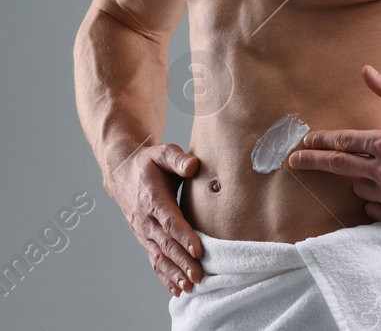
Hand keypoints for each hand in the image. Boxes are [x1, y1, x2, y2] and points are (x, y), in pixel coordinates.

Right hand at [105, 142, 204, 297]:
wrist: (122, 173)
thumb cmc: (150, 163)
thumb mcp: (163, 153)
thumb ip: (178, 158)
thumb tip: (194, 165)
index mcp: (153, 199)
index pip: (169, 221)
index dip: (184, 236)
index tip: (198, 250)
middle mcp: (146, 220)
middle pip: (166, 244)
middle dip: (182, 261)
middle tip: (198, 276)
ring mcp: (143, 232)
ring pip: (159, 256)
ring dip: (174, 273)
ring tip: (189, 287)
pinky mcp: (145, 239)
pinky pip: (154, 260)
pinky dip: (164, 275)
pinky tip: (177, 289)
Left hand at [288, 65, 380, 225]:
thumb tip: (366, 70)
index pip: (344, 141)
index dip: (322, 141)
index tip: (306, 142)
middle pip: (339, 166)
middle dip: (313, 161)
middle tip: (295, 161)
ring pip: (359, 189)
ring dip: (364, 182)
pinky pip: (372, 209)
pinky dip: (377, 202)